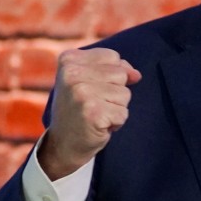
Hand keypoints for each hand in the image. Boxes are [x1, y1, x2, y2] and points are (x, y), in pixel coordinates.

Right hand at [38, 48, 141, 180]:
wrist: (64, 143)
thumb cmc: (81, 108)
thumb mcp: (91, 80)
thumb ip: (114, 68)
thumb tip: (136, 75)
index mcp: (69, 60)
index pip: (113, 57)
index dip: (111, 76)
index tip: (90, 89)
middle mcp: (72, 74)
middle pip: (121, 74)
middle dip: (114, 92)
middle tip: (93, 104)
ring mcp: (81, 93)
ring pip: (125, 94)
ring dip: (116, 108)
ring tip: (96, 114)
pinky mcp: (92, 112)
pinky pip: (123, 113)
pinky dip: (116, 122)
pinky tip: (98, 125)